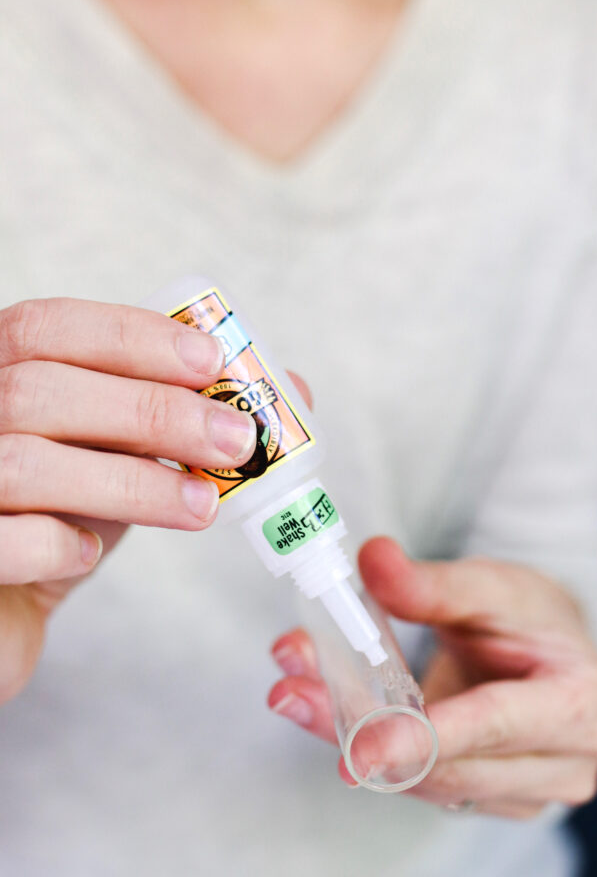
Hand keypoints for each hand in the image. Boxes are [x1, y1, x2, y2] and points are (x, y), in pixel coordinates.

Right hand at [0, 297, 256, 701]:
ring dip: (134, 484)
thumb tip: (288, 390)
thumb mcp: (116, 455)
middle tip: (234, 440)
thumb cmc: (59, 515)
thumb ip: (178, 420)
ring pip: (25, 465)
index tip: (210, 361)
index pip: (47, 326)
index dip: (131, 336)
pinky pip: (3, 541)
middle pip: (40, 389)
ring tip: (203, 507)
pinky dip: (59, 544)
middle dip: (153, 411)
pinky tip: (89, 550)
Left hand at [268, 537, 596, 817]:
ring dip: (352, 740)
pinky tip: (323, 710)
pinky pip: (421, 784)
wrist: (553, 650)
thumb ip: (433, 583)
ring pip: (425, 782)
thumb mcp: (490, 585)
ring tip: (293, 692)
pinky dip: (371, 748)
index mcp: (583, 706)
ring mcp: (527, 795)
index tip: (359, 749)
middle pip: (448, 765)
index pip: (495, 726)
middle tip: (291, 694)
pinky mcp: (488, 801)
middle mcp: (565, 766)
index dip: (422, 738)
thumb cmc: (531, 616)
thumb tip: (373, 559)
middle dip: (362, 734)